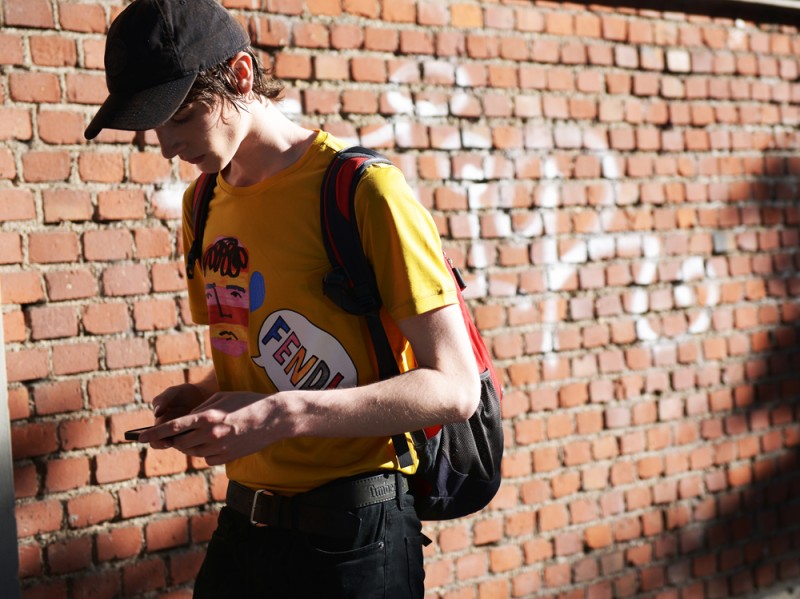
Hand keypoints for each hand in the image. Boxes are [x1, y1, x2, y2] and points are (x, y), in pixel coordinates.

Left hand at [140, 391, 288, 465]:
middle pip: (180, 443)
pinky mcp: (227, 458)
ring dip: (190, 445)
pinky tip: (217, 441)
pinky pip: (207, 458)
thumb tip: (187, 421)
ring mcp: (219, 448)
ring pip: (193, 452)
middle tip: (176, 434)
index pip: (173, 428)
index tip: (141, 438)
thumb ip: (201, 410)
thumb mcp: (221, 398)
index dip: (155, 434)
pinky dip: (206, 452)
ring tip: (201, 434)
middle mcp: (210, 435)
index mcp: (206, 417)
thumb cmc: (247, 402)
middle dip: (175, 439)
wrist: (273, 418)